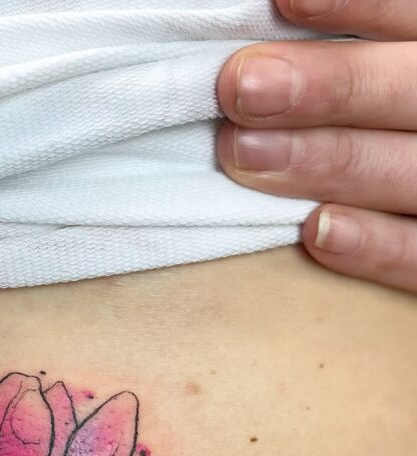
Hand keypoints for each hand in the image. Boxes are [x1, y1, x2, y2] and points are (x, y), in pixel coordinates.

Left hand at [217, 1, 416, 293]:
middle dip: (330, 87)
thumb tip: (279, 11)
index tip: (284, 1)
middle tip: (242, 87)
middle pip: (412, 91)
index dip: (360, 7)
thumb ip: (355, 50)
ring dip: (327, 162)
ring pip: (409, 171)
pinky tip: (315, 229)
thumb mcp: (393, 67)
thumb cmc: (388, 118)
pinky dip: (373, 245)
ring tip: (243, 154)